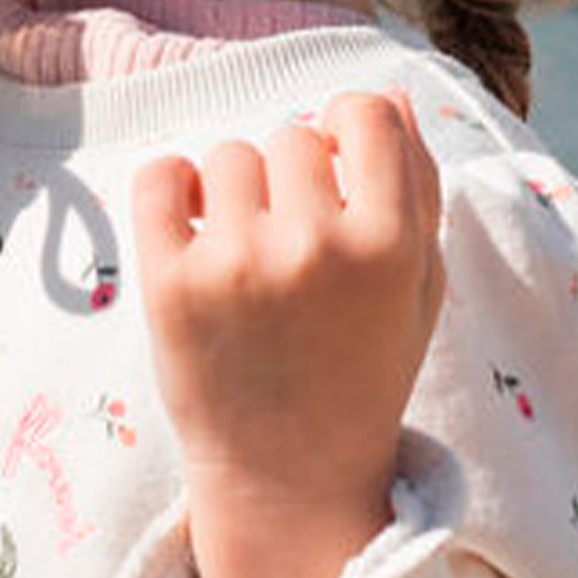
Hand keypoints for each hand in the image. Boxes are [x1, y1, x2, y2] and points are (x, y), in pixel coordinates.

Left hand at [131, 91, 443, 577]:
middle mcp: (315, 247)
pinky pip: (159, 177)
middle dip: (291, 178)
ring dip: (233, 192)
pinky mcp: (169, 282)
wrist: (288, 477)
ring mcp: (237, 263)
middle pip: (290, 136)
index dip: (348, 129)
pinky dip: (170, 191)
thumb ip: (418, 189)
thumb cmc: (358, 370)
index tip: (335, 165)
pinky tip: (191, 230)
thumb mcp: (417, 287)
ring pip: (227, 156)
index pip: (366, 113)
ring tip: (247, 255)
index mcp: (389, 245)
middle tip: (292, 242)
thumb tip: (392, 101)